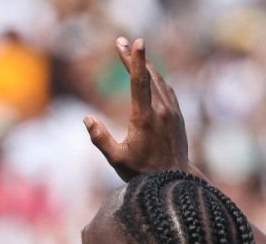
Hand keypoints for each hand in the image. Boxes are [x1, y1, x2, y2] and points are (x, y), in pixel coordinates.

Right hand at [84, 37, 189, 180]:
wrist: (176, 180)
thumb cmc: (143, 173)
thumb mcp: (116, 160)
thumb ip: (100, 139)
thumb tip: (87, 119)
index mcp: (144, 118)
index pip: (139, 82)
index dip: (136, 60)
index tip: (134, 42)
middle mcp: (161, 110)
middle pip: (148, 75)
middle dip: (135, 57)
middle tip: (121, 41)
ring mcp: (172, 111)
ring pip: (159, 80)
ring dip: (145, 65)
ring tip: (133, 54)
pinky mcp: (178, 115)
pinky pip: (167, 89)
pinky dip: (156, 79)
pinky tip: (150, 76)